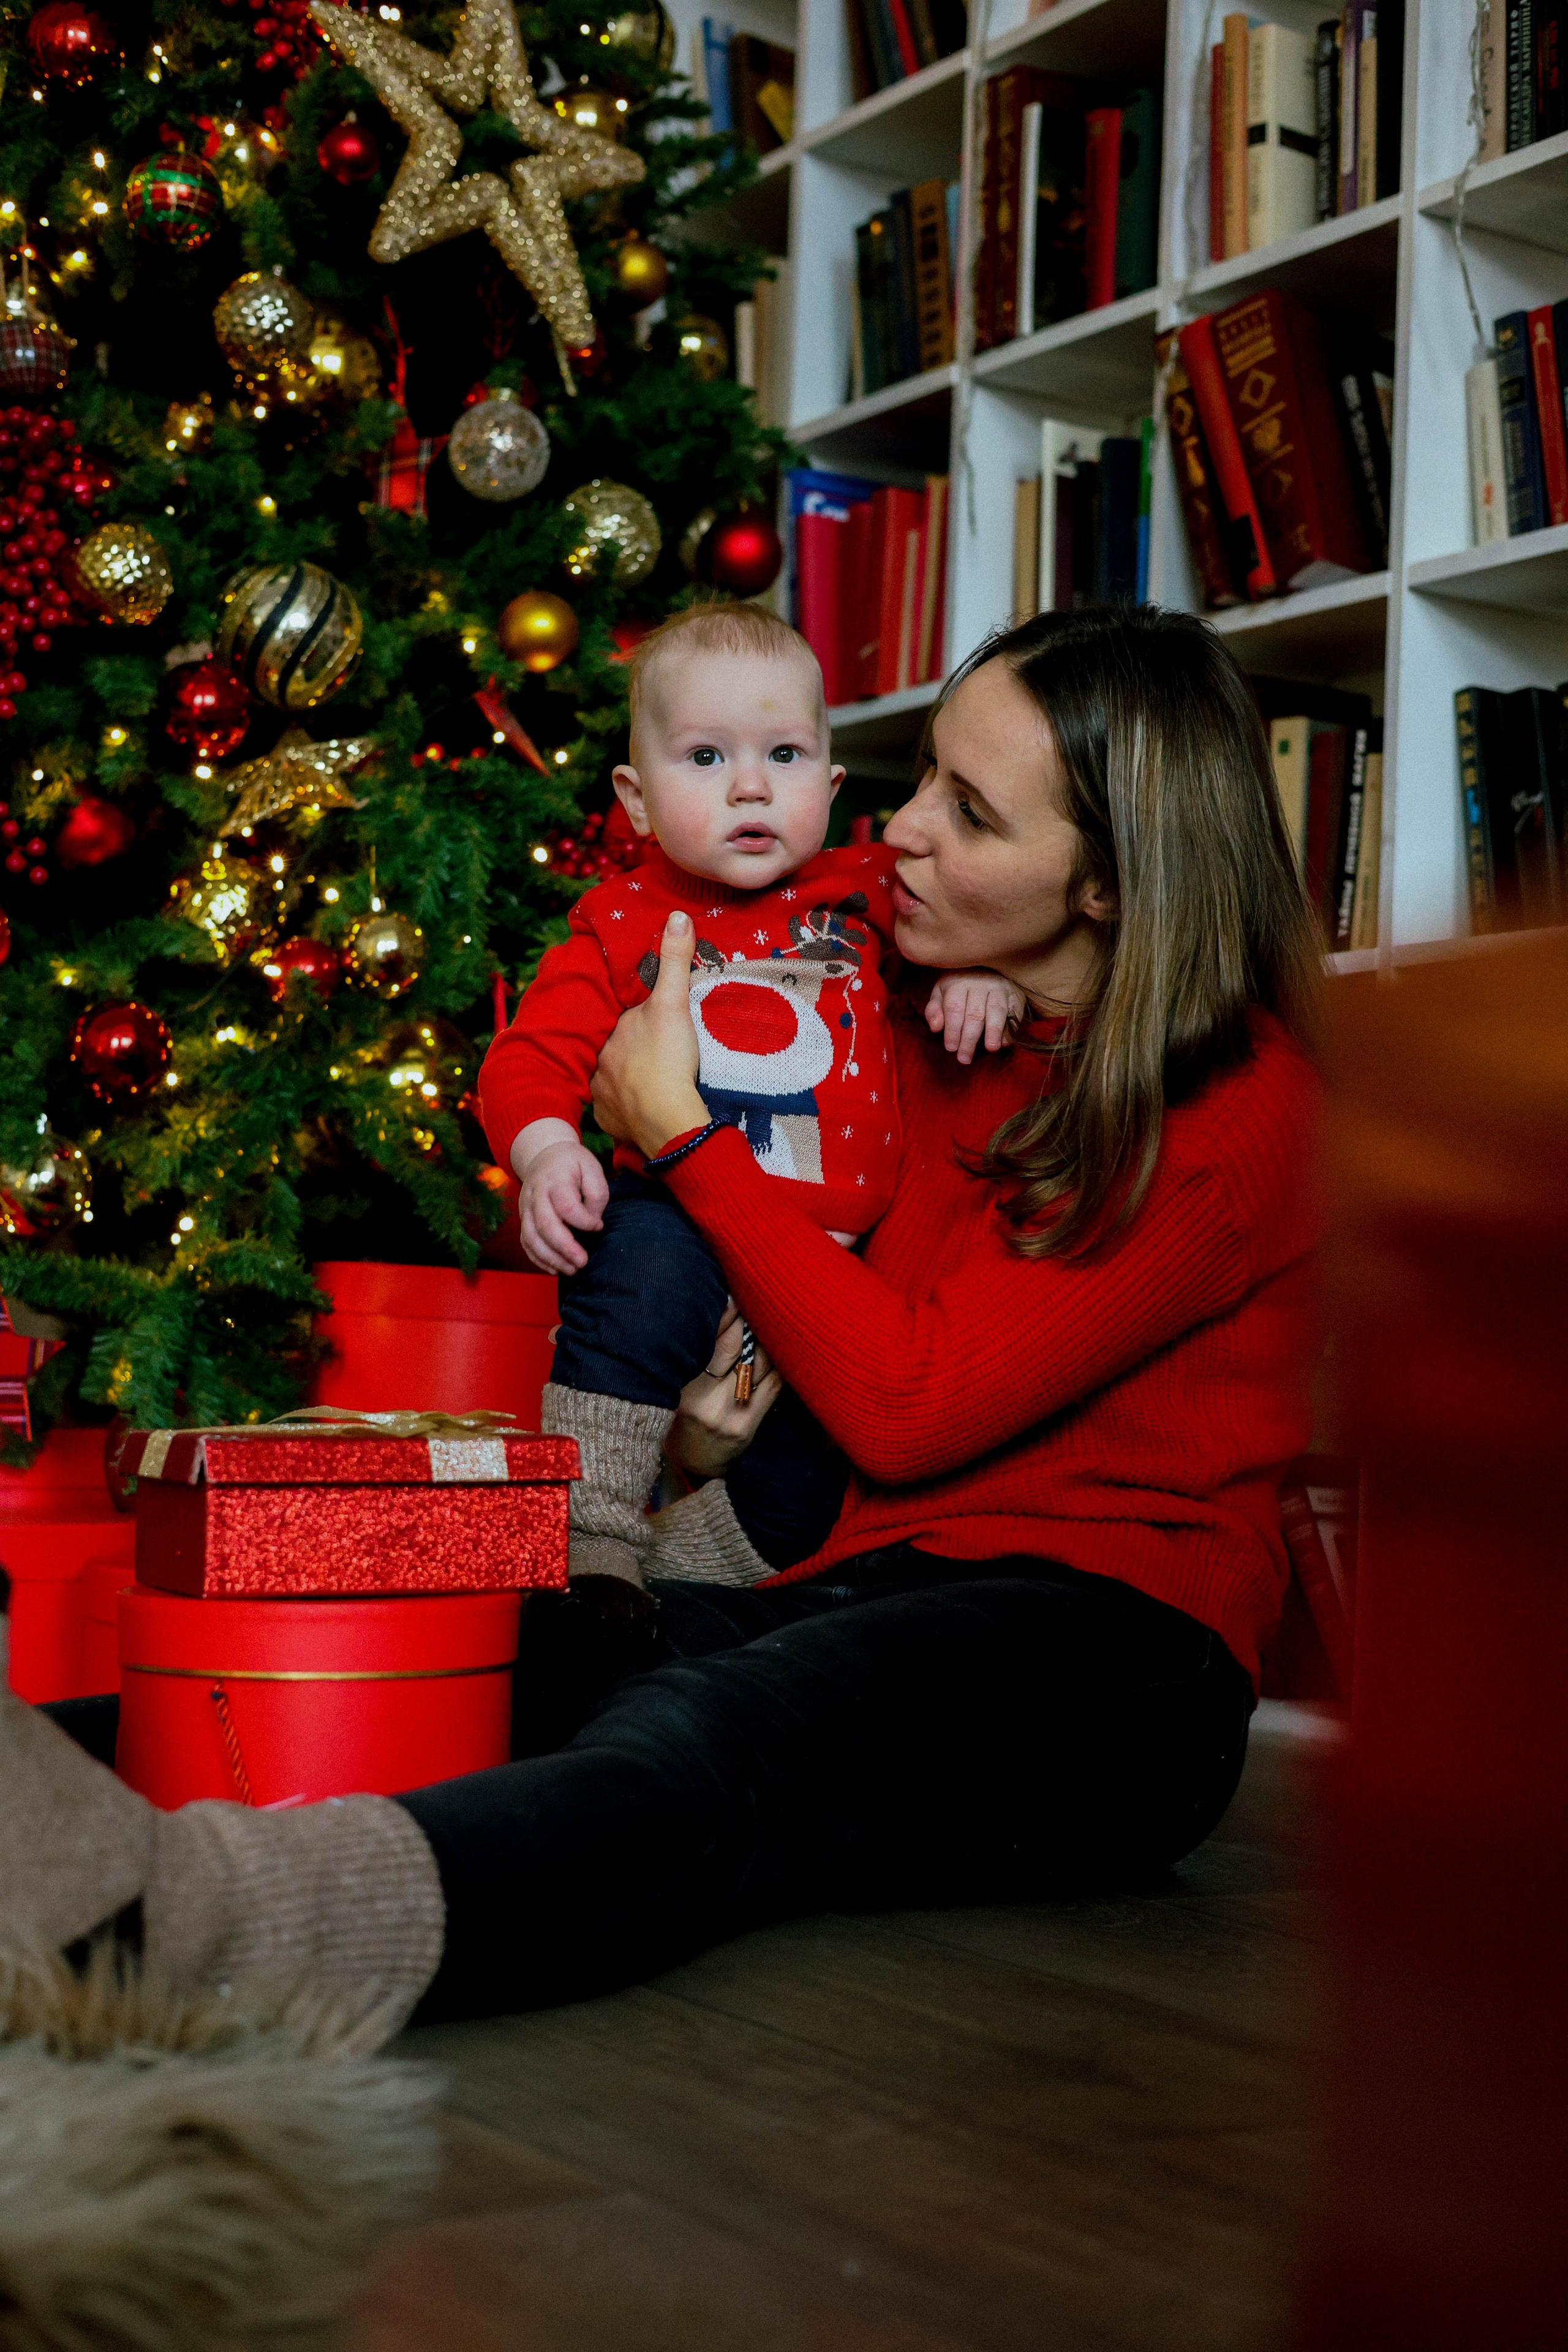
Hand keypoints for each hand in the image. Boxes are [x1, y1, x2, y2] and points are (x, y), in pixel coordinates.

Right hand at [519, 1138, 609, 1275]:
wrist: (544, 1154)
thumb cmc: (573, 1164)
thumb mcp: (592, 1167)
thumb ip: (596, 1195)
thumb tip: (593, 1222)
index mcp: (555, 1178)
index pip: (566, 1206)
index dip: (584, 1221)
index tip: (598, 1226)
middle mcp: (536, 1194)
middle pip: (545, 1225)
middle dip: (564, 1248)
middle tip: (583, 1262)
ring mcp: (525, 1207)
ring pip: (531, 1237)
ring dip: (551, 1258)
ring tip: (571, 1270)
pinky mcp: (522, 1218)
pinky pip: (525, 1242)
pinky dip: (538, 1258)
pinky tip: (554, 1269)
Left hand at [591, 910, 708, 1157]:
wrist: (668, 1120)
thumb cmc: (667, 1058)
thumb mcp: (673, 1003)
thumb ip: (674, 961)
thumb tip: (676, 916)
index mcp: (609, 1033)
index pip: (617, 1021)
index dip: (633, 1021)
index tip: (649, 1025)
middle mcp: (596, 1064)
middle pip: (612, 1051)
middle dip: (626, 1052)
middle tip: (650, 1055)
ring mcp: (601, 1097)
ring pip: (611, 1082)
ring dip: (625, 1081)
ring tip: (647, 1082)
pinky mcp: (610, 1123)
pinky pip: (616, 1112)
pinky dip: (628, 1109)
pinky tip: (643, 1107)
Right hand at [665, 1300, 782, 1479]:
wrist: (692, 1465)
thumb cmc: (680, 1416)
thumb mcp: (676, 1387)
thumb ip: (695, 1355)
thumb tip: (721, 1310)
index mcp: (683, 1387)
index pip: (712, 1341)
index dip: (726, 1315)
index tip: (734, 1295)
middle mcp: (707, 1401)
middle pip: (736, 1348)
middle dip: (747, 1321)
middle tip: (756, 1301)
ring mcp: (731, 1414)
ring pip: (760, 1364)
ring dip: (768, 1338)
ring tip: (771, 1318)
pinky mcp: (749, 1425)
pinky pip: (773, 1385)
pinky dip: (779, 1363)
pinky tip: (782, 1348)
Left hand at [925, 968, 1025, 1064]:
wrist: (986, 967)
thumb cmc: (959, 986)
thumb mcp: (941, 993)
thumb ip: (934, 1010)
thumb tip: (935, 1027)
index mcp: (958, 983)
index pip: (954, 1008)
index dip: (953, 1029)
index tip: (951, 1048)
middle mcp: (980, 983)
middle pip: (975, 1013)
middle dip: (969, 1038)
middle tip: (965, 1058)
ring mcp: (1000, 987)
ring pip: (996, 1010)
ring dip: (994, 1030)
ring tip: (991, 1048)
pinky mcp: (1015, 994)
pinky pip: (1014, 1011)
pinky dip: (1011, 1027)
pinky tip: (1005, 1041)